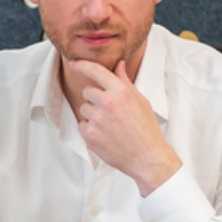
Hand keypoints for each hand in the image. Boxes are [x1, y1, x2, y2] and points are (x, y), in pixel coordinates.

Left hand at [71, 58, 181, 196]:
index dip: (82, 65)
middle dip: (95, 98)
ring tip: (109, 125)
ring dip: (92, 114)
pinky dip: (90, 129)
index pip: (96, 71)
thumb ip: (125, 81)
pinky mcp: (90, 135)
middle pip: (87, 91)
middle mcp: (107, 102)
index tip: (74, 64)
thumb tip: (119, 65)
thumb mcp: (140, 100)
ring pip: (84, 108)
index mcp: (121, 91)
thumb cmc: (146, 129)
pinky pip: (82, 124)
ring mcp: (97, 119)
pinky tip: (105, 134)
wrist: (147, 157)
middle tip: (109, 111)